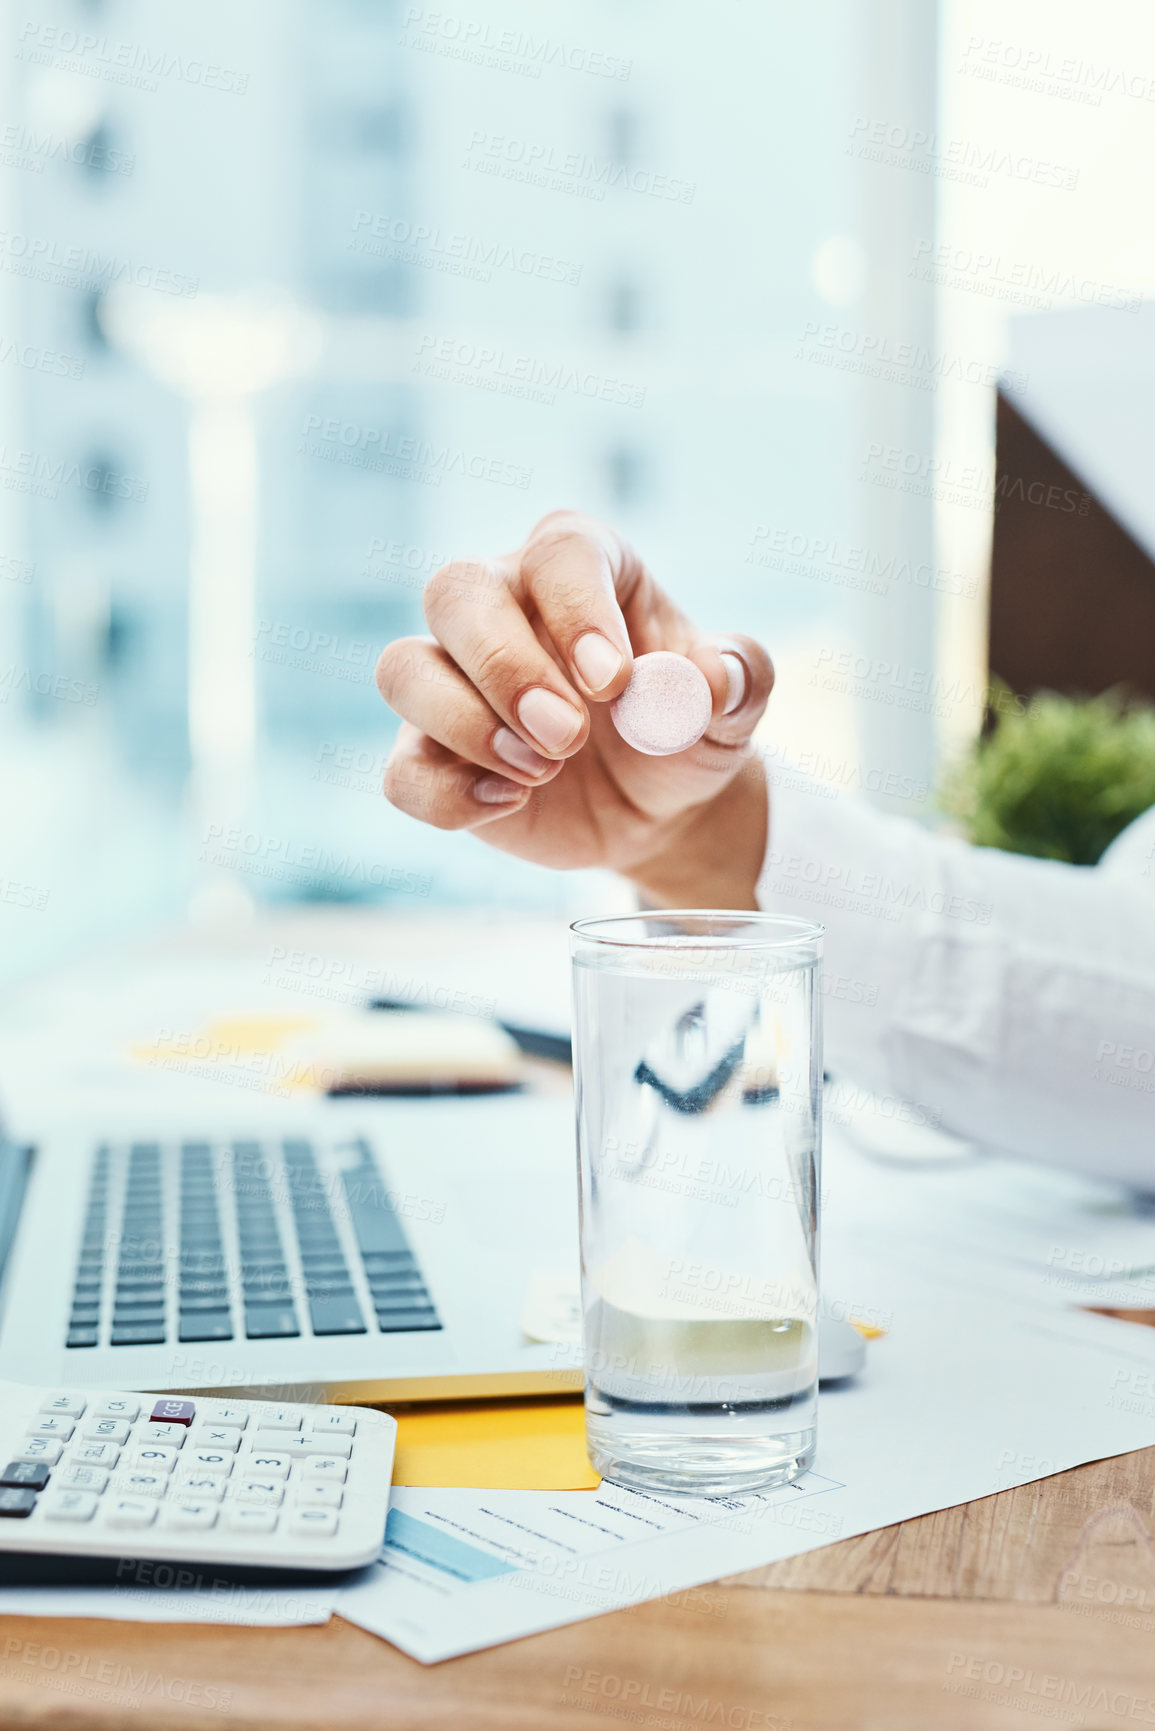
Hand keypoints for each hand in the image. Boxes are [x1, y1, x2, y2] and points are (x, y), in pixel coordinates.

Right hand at [375, 510, 773, 906]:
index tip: (614, 683)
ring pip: (403, 670)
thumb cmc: (688, 726)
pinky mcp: (430, 754)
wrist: (661, 804)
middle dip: (506, 669)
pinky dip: (447, 796)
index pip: (559, 553)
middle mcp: (502, 605)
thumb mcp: (734, 704)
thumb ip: (739, 676)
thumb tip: (711, 679)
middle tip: (569, 737)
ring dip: (465, 725)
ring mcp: (454, 680)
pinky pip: (401, 770)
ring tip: (542, 771)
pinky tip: (509, 805)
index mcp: (581, 567)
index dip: (577, 611)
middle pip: (454, 593)